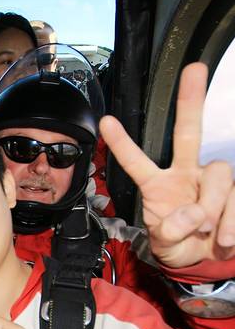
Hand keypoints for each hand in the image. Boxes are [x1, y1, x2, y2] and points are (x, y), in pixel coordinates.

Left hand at [100, 62, 234, 267]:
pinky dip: (233, 222)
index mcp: (158, 184)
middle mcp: (185, 173)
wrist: (204, 259)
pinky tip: (226, 239)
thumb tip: (193, 217)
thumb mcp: (165, 244)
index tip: (105, 121)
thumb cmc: (178, 243)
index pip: (137, 161)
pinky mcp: (234, 193)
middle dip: (191, 101)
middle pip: (188, 133)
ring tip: (208, 234)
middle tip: (194, 70)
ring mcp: (211, 180)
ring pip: (218, 175)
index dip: (122, 143)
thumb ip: (170, 231)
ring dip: (212, 207)